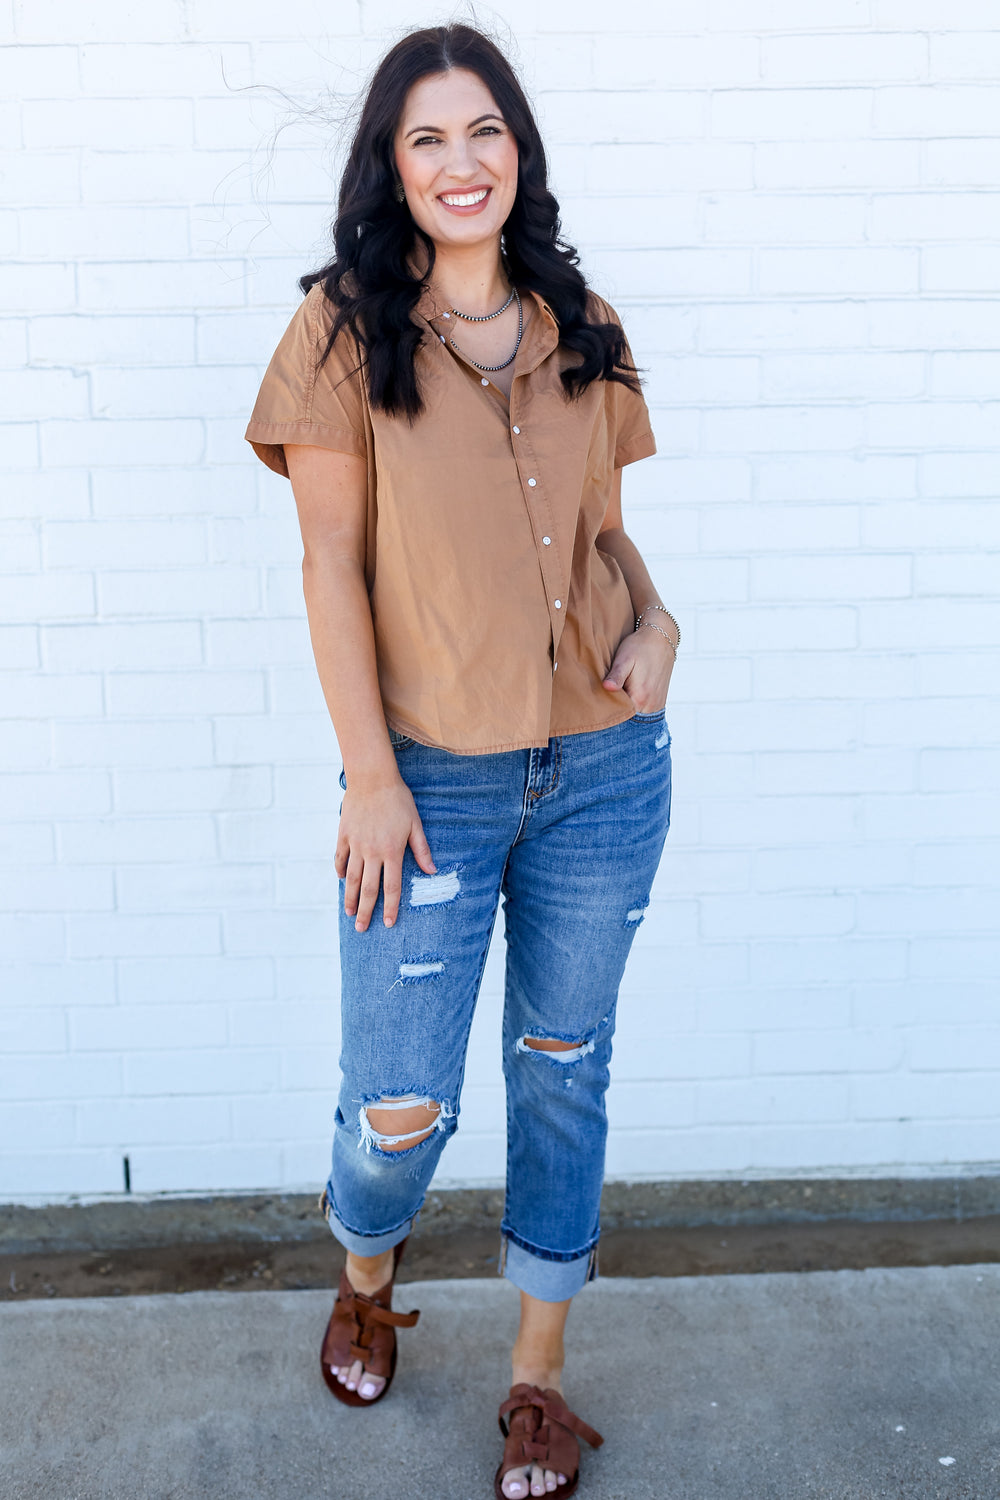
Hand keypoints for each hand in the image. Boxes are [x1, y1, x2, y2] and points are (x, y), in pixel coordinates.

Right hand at [334, 776, 434, 931]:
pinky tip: (341, 881)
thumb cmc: (398, 799)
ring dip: (349, 897)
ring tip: (348, 913)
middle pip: (367, 888)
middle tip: (361, 928)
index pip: (391, 887)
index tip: (389, 923)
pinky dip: (339, 871)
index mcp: (391, 851)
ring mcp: (355, 844)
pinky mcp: (343, 835)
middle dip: (365, 911)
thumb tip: (432, 871)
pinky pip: (340, 858)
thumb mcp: (415, 823)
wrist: (372, 778)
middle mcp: (372, 852)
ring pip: (350, 878)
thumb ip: (421, 849)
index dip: (390, 907)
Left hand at [602, 626, 674, 713]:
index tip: (596, 709)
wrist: (661, 638)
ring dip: (626, 713)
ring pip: (637, 718)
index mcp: (640, 697)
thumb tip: (606, 688)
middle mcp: (651, 705)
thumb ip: (616, 676)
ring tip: (614, 703)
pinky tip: (626, 700)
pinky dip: (635, 710)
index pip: (619, 717)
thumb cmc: (640, 647)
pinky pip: (644, 713)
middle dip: (616, 715)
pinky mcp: (660, 701)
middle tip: (602, 707)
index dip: (607, 714)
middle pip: (629, 721)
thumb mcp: (624, 659)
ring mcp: (657, 705)